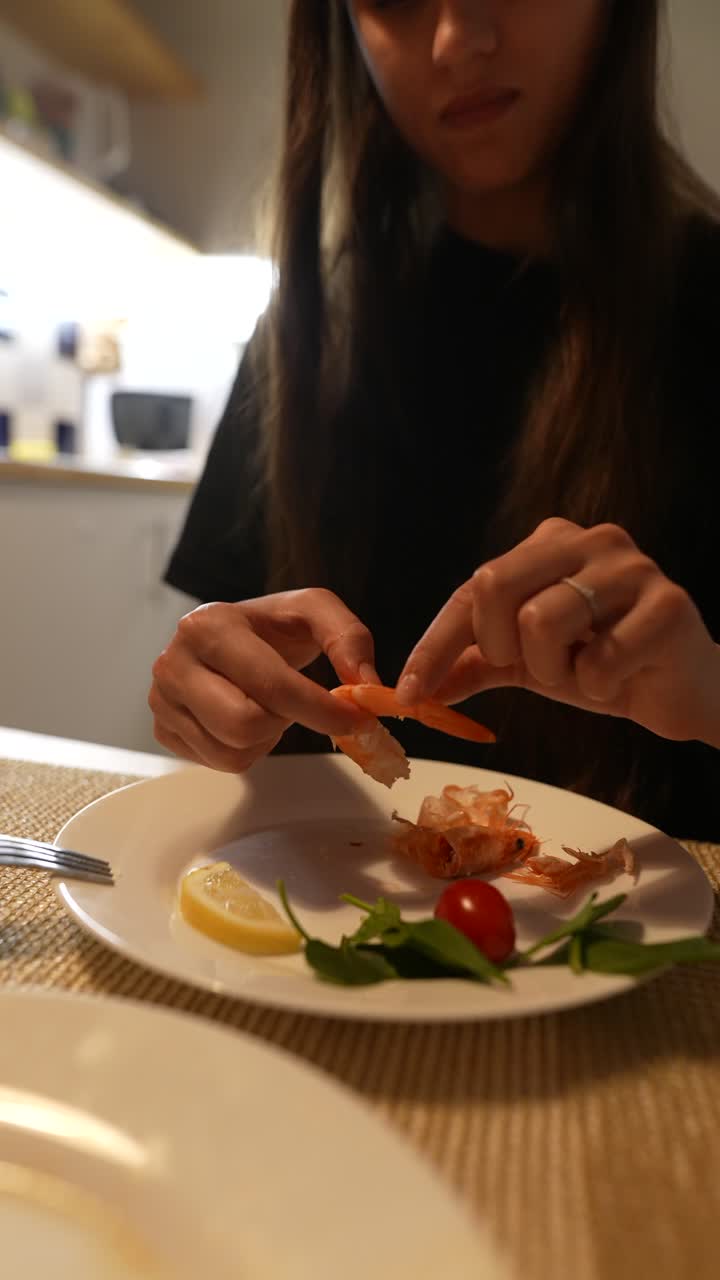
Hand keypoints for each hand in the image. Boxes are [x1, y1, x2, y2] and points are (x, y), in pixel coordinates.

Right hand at [149, 589, 378, 770]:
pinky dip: (245, 750)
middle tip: (295, 704)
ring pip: (231, 750)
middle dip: (284, 722)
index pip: (271, 685)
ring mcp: (161, 699)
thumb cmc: (272, 627)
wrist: (229, 636)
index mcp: (208, 625)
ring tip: (269, 708)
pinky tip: (247, 718)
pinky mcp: (162, 729)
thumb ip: (348, 638)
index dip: (320, 709)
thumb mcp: (313, 611)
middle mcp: (173, 662)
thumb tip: (366, 683)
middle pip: (244, 725)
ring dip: (266, 738)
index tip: (354, 719)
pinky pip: (218, 762)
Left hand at [397, 518, 719, 746]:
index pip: (472, 588)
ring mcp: (633, 567)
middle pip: (495, 584)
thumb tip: (416, 690)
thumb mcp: (528, 665)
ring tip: (584, 672)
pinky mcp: (669, 605)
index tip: (409, 693)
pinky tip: (620, 679)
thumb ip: (475, 666)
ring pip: (544, 621)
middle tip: (530, 667)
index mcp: (549, 544)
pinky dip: (598, 686)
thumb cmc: (604, 668)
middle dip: (501, 646)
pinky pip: (600, 659)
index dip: (435, 644)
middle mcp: (590, 540)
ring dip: (555, 670)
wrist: (682, 692)